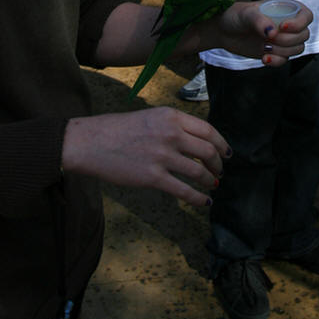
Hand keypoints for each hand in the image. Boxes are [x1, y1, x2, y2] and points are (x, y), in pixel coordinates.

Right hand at [61, 108, 229, 207]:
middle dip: (218, 164)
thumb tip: (196, 143)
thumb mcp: (151, 117)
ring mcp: (162, 156)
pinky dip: (198, 199)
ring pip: (199, 172)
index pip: (208, 130)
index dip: (221, 144)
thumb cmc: (118, 130)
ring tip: (212, 185)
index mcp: (171, 116)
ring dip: (210, 181)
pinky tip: (204, 202)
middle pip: (208, 151)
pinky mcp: (153, 177)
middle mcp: (170, 133)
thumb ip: (173, 126)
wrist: (91, 142)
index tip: (227, 153)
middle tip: (220, 171)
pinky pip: (184, 191)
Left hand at [195, 0, 311, 65]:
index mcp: (285, 7)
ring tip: (264, 47)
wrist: (224, 31)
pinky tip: (264, 59)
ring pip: (298, 49)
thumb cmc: (235, 16)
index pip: (306, 15)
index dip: (299, 23)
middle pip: (304, 35)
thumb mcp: (245, 14)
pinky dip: (277, 61)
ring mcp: (283, 38)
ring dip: (282, 51)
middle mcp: (288, 22)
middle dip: (288, 40)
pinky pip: (286, 60)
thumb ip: (259, 21)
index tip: (282, 27)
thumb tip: (273, 33)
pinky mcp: (277, 52)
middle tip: (269, 39)